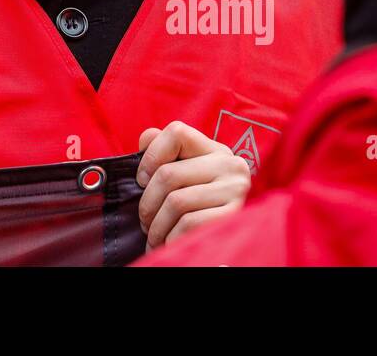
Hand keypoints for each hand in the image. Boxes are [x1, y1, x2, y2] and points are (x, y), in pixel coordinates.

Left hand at [136, 121, 250, 249]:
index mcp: (214, 150)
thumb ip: (162, 152)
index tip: (140, 181)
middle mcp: (230, 164)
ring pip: (176, 201)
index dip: (151, 155)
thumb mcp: (183, 175)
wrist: (230, 244)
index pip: (176, 132)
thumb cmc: (196, 207)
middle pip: (168, 173)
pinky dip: (172, 237)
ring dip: (157, 225)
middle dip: (147, 203)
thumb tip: (145, 139)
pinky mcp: (234, 215)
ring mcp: (235, 189)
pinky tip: (170, 243)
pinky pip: (189, 223)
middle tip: (143, 221)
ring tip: (153, 236)